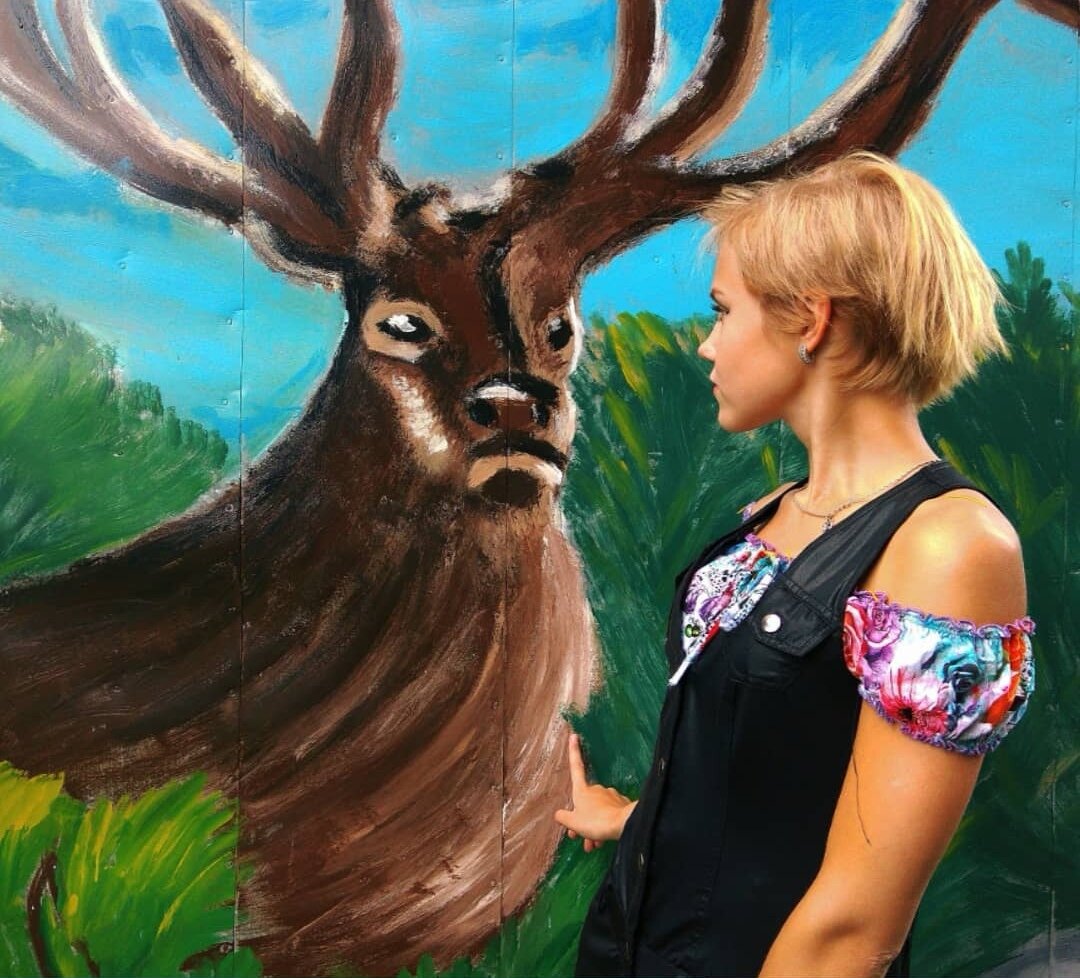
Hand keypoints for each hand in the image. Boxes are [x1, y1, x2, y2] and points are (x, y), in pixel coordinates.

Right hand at [554, 733, 636, 851]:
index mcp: (582, 790)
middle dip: (581, 820)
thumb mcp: (573, 823)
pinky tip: (604, 840)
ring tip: (593, 846)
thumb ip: (563, 817)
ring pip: (597, 811)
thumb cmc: (595, 822)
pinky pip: (609, 815)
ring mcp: (610, 795)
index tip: (574, 736)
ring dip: (593, 828)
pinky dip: (605, 826)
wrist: (624, 825)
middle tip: (580, 838)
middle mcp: (596, 789)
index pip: (576, 767)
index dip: (574, 752)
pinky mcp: (621, 804)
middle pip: (585, 803)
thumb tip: (559, 814)